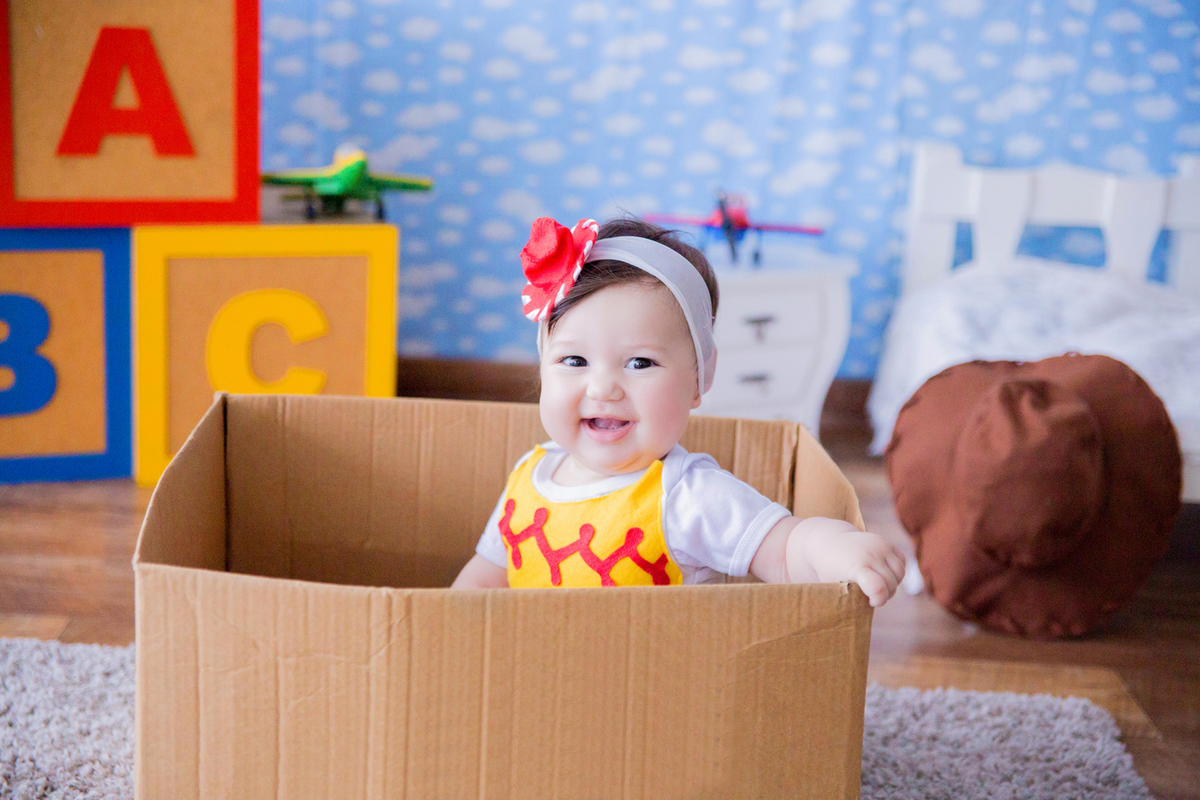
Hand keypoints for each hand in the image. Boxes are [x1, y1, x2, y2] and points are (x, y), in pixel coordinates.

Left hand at [789, 517, 905, 606]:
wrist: (827, 542)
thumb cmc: (829, 570)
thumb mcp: (834, 587)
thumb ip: (848, 602)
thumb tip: (850, 630)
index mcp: (856, 567)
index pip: (878, 587)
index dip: (879, 600)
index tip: (871, 602)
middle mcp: (871, 554)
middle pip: (891, 584)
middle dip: (885, 595)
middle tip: (871, 597)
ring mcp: (880, 546)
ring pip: (900, 574)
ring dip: (892, 584)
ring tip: (877, 586)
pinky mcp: (886, 542)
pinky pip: (902, 563)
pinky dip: (896, 572)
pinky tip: (882, 574)